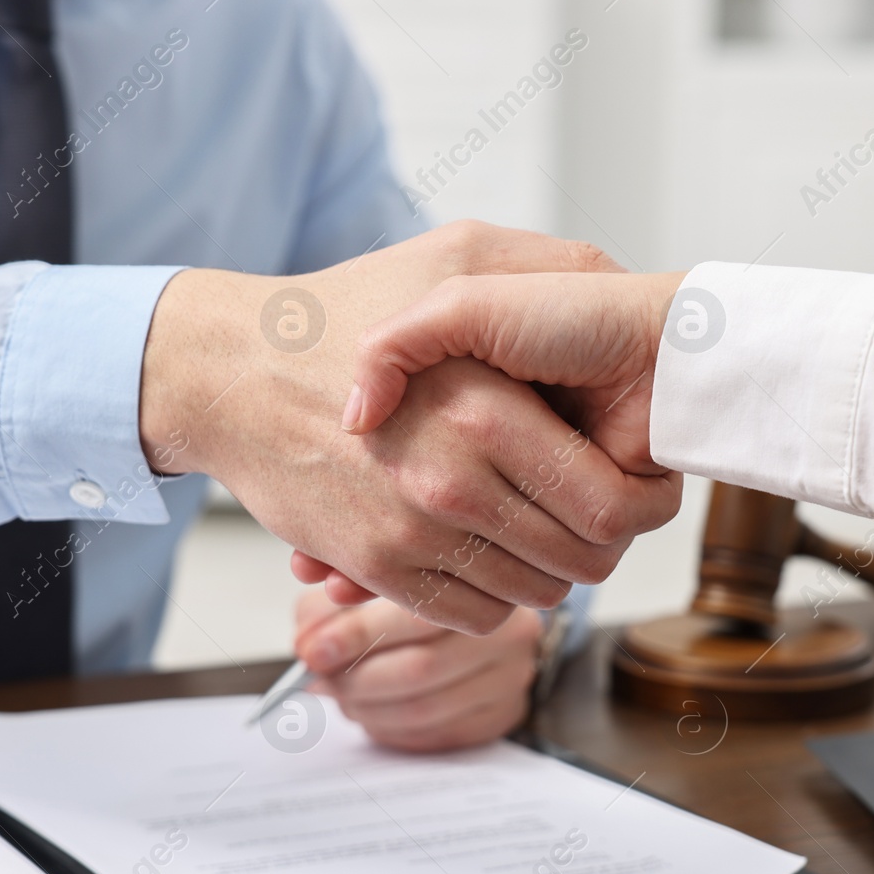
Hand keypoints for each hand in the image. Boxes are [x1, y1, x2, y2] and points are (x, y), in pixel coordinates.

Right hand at [138, 222, 681, 633]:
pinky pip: (476, 614)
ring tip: (541, 525)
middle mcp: (452, 483)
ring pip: (534, 594)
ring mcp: (412, 533)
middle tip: (594, 510)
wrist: (233, 371)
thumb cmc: (342, 311)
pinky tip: (489, 551)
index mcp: (486, 412)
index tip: (636, 483)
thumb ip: (546, 272)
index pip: (612, 507)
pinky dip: (494, 596)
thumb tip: (617, 334)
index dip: (641, 503)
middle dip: (602, 541)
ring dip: (549, 570)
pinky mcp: (377, 568)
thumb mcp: (455, 259)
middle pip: (582, 561)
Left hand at [293, 586, 540, 751]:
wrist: (485, 615)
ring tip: (342, 696)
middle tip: (319, 681)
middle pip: (419, 669)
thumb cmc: (419, 595)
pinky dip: (393, 730)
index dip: (356, 637)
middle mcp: (510, 631)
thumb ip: (336, 597)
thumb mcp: (373, 579)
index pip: (414, 615)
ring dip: (369, 710)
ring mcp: (511, 677)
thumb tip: (307, 641)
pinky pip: (436, 735)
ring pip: (425, 709)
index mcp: (480, 582)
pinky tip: (374, 712)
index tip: (312, 652)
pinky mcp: (505, 714)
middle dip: (356, 681)